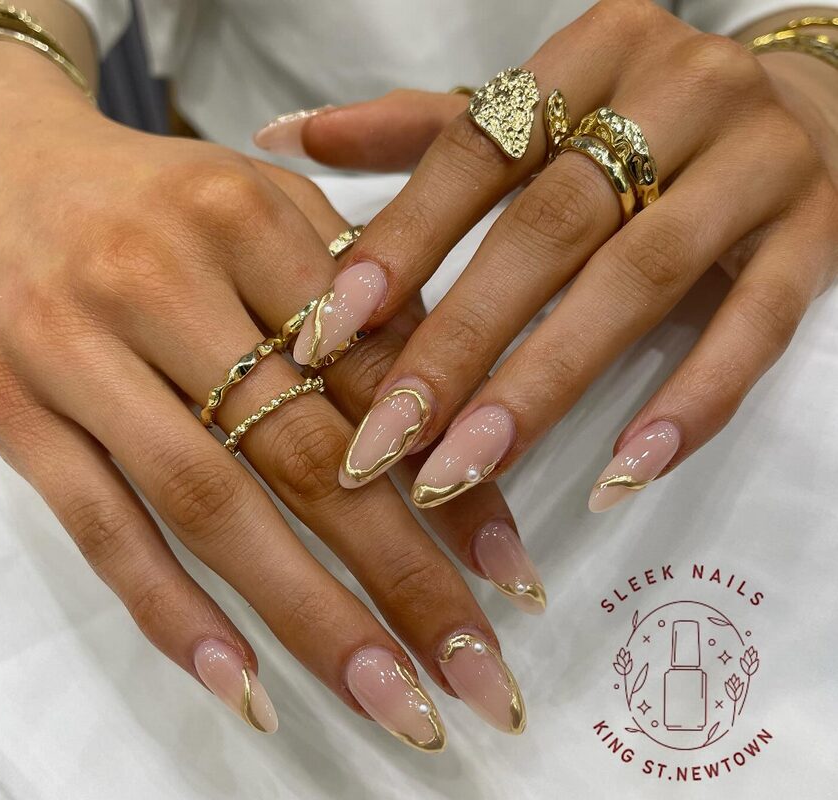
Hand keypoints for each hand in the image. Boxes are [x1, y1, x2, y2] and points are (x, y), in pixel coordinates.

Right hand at [0, 44, 536, 748]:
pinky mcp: (15, 414)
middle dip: (403, 577)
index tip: (507, 577)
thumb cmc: (163, 203)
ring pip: (211, 506)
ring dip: (311, 618)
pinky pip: (101, 528)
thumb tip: (452, 432)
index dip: (450, 482)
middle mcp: (163, 283)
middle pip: (304, 456)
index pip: (374, 377)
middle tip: (477, 677)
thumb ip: (362, 306)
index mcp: (248, 220)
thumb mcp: (270, 212)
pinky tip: (245, 688)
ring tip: (393, 704)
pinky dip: (174, 614)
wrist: (2, 171)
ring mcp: (79, 354)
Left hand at [258, 0, 837, 510]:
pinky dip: (690, 402)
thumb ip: (421, 131)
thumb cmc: (646, 119)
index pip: (475, 150)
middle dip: (460, 343)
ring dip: (545, 384)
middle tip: (384, 443)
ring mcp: (757, 163)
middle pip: (547, 229)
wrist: (819, 100)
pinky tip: (621, 473)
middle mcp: (674, 93)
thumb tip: (285, 135)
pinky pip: (755, 327)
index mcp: (589, 56)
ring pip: (638, 281)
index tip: (328, 337)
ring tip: (466, 470)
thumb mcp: (540, 107)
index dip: (401, 244)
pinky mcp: (818, 235)